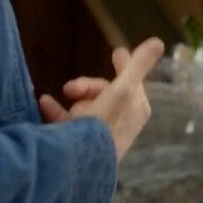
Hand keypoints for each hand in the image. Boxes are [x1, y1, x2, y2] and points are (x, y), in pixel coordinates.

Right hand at [38, 37, 164, 160]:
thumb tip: (158, 41)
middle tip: (70, 87)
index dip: (125, 65)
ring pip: (86, 106)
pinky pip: (67, 121)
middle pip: (105, 92)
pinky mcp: (80, 143)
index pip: (132, 81)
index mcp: (135, 109)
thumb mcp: (122, 89)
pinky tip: (44, 102)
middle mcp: (121, 122)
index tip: (117, 51)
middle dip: (87, 86)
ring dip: (74, 98)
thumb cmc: (104, 123)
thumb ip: (138, 65)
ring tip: (62, 95)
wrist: (79, 162)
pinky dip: (56, 110)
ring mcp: (100, 134)